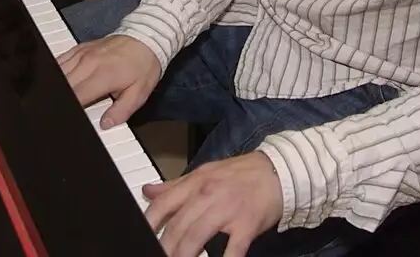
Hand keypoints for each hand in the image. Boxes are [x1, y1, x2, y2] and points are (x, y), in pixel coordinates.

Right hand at [57, 35, 160, 127]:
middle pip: (63, 85)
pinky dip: (57, 72)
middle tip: (64, 109)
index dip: (71, 109)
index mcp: (103, 76)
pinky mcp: (80, 48)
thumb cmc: (143, 67)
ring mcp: (82, 54)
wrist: (145, 38)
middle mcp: (88, 63)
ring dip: (59, 86)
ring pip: (58, 72)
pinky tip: (60, 81)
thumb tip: (105, 124)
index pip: (77, 96)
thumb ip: (121, 111)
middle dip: (62, 99)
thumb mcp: (139, 93)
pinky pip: (60, 60)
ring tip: (61, 98)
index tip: (71, 117)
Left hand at [143, 151, 283, 256]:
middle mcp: (207, 195)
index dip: (149, 223)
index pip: (164, 204)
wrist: (278, 171)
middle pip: (178, 225)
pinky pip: (233, 247)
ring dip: (184, 255)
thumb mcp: (204, 173)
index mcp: (195, 183)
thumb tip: (148, 191)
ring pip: (197, 236)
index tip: (141, 236)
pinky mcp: (247, 224)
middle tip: (158, 256)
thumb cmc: (240, 174)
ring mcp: (227, 209)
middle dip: (164, 246)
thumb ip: (176, 185)